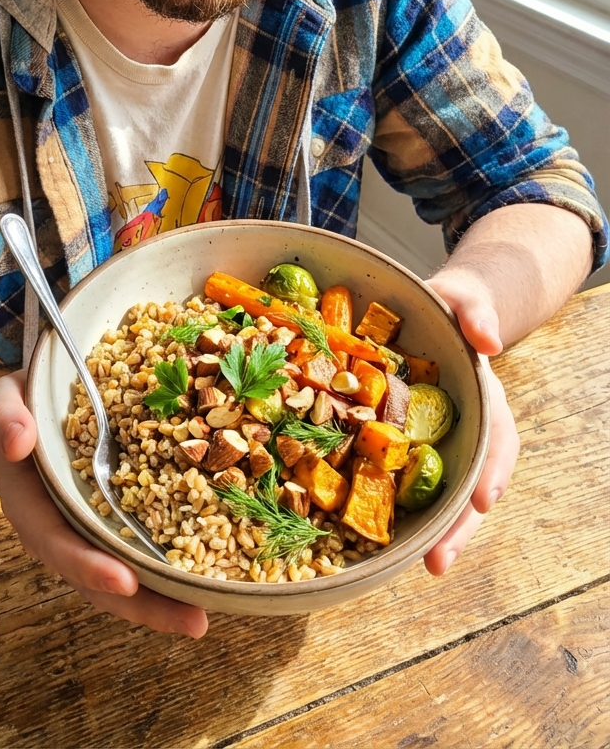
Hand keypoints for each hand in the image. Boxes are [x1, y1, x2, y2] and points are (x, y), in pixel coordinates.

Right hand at [0, 372, 207, 637]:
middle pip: (97, 583)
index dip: (90, 567)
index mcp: (31, 509)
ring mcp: (84, 536)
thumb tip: (18, 441)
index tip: (127, 582)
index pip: (59, 546)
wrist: (13, 424)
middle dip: (142, 606)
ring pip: (120, 581)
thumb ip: (7, 422)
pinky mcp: (106, 527)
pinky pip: (133, 556)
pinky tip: (202, 581)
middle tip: (193, 622)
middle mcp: (59, 534)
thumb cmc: (11, 414)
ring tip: (202, 619)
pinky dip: (162, 576)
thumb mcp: (3, 406)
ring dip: (159, 603)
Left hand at [422, 269, 519, 573]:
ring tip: (421, 566)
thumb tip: (487, 339)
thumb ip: (476, 311)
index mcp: (482, 399)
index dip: (492, 472)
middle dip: (458, 525)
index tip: (483, 500)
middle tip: (440, 562)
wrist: (431, 309)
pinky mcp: (400, 445)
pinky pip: (398, 480)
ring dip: (432, 531)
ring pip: (439, 494)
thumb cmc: (450, 307)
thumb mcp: (465, 299)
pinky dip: (392, 507)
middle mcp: (462, 429)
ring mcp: (433, 442)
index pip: (497, 441)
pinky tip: (369, 536)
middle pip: (469, 484)